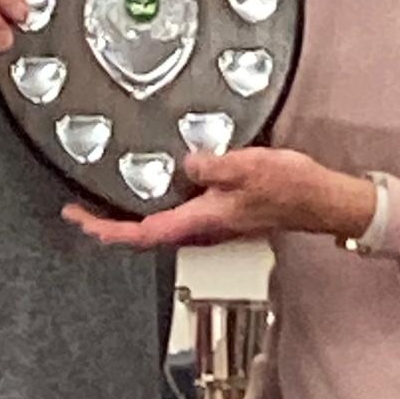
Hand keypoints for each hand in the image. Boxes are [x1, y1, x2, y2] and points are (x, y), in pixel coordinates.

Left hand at [63, 147, 376, 248]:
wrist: (319, 200)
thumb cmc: (289, 189)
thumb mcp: (247, 167)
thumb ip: (211, 167)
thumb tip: (184, 163)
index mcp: (201, 221)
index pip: (142, 233)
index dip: (106, 228)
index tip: (81, 218)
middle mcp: (201, 229)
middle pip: (142, 235)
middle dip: (108, 225)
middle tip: (80, 211)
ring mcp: (210, 224)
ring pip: (158, 227)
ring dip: (128, 219)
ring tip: (104, 203)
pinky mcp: (219, 215)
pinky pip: (175, 217)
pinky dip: (152, 209)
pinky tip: (151, 191)